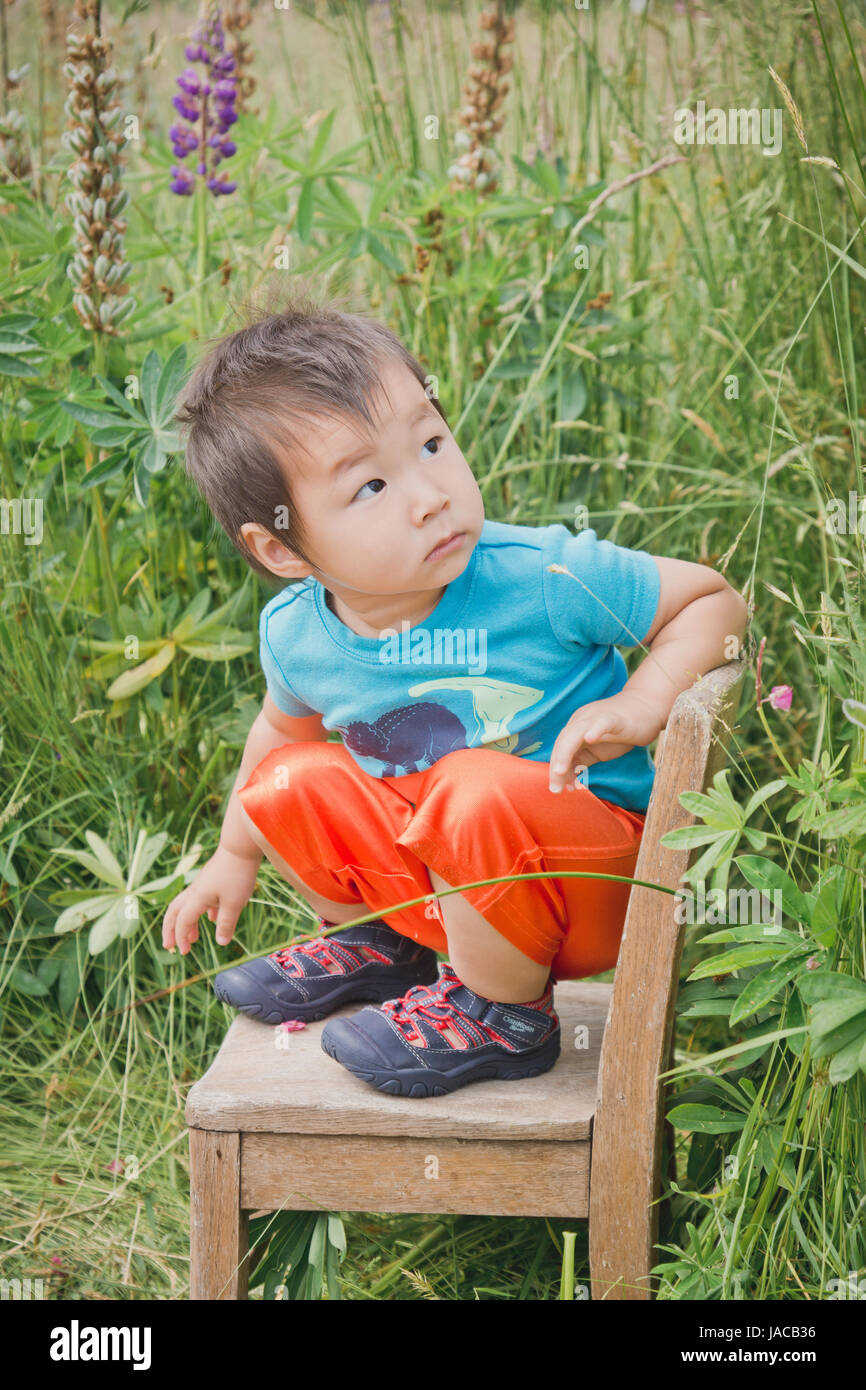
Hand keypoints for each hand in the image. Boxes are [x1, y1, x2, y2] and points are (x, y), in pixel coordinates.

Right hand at [162, 844, 260, 955]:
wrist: (241, 846)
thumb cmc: (238, 874)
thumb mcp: (234, 903)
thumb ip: (226, 923)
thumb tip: (221, 943)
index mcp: (198, 897)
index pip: (183, 921)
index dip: (181, 937)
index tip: (183, 952)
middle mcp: (196, 890)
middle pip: (175, 911)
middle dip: (170, 930)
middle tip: (168, 946)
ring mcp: (203, 883)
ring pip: (187, 905)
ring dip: (187, 922)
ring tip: (194, 938)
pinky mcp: (212, 879)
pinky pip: (201, 899)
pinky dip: (202, 912)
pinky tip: (212, 918)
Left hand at [548, 692, 663, 792]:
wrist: (647, 707)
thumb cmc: (621, 730)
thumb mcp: (597, 749)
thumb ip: (582, 761)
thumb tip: (568, 782)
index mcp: (576, 727)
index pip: (560, 748)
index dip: (556, 768)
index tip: (558, 788)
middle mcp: (582, 720)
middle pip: (563, 742)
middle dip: (557, 766)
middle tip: (555, 788)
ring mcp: (597, 717)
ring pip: (576, 732)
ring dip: (565, 752)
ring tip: (560, 771)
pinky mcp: (616, 718)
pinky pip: (602, 722)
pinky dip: (594, 730)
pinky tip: (589, 739)